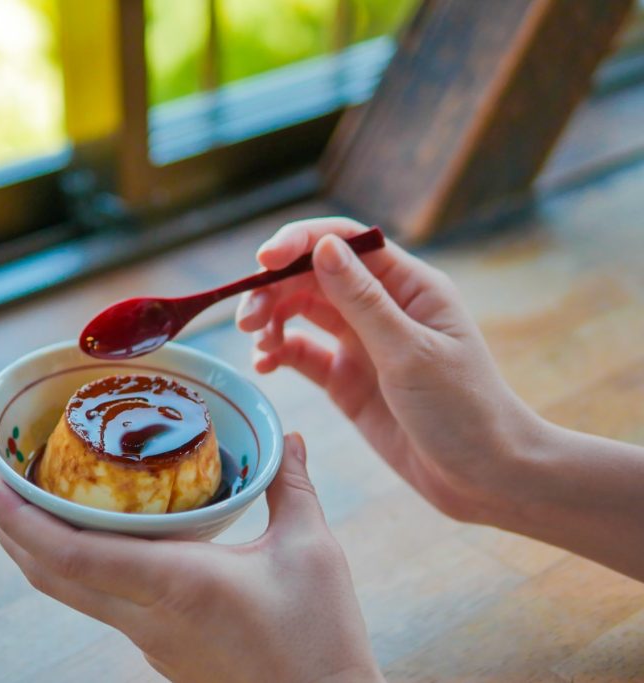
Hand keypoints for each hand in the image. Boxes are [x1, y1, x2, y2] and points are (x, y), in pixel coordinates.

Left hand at [0, 434, 383, 682]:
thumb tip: (285, 437)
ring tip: (21, 506)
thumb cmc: (319, 639)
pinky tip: (88, 541)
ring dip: (34, 549)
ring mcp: (148, 639)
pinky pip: (97, 602)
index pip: (71, 553)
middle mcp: (146, 615)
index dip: (16, 518)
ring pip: (70, 592)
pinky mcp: (160, 649)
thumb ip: (291, 486)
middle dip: (8, 529)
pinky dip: (72, 567)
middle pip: (51, 575)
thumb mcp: (311, 551)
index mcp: (175, 582)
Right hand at [236, 217, 543, 524]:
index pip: (345, 242)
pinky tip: (264, 365)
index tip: (262, 261)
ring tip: (257, 345)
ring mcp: (362, 342)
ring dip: (271, 319)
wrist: (484, 477)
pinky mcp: (347, 379)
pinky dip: (278, 352)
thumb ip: (362, 301)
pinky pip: (302, 353)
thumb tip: (323, 246)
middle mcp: (381, 306)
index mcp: (408, 286)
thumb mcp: (410, 352)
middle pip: (313, 276)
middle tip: (246, 321)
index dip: (300, 243)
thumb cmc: (464, 410)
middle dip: (274, 289)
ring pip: (301, 312)